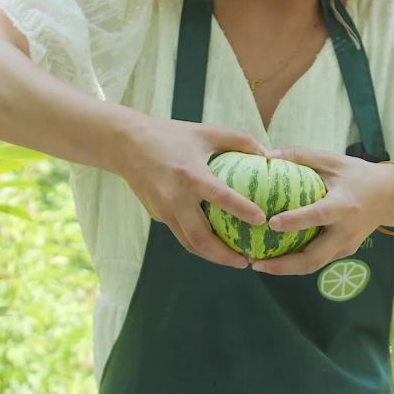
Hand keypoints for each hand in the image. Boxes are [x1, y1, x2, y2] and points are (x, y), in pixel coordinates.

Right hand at [117, 118, 266, 267]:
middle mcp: (175, 197)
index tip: (262, 220)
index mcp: (190, 175)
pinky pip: (181, 233)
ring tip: (236, 261)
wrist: (125, 144)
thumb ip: (239, 140)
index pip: (219, 196)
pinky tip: (218, 246)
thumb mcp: (206, 132)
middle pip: (200, 237)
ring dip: (213, 256)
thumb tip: (269, 153)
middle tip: (248, 261)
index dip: (241, 209)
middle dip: (225, 255)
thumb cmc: (172, 135)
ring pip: (189, 243)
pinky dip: (200, 244)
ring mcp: (164, 210)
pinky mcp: (157, 215)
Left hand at [251, 146, 393, 275]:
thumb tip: (265, 155)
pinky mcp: (345, 252)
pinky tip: (274, 259)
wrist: (391, 196)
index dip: (295, 221)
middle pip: (314, 258)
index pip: (318, 216)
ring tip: (258, 264)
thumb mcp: (332, 160)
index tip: (271, 223)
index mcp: (345, 206)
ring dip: (285, 269)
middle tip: (255, 262)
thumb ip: (301, 156)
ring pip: (313, 265)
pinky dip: (295, 263)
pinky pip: (318, 261)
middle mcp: (346, 231)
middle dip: (283, 265)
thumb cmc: (357, 174)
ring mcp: (347, 245)